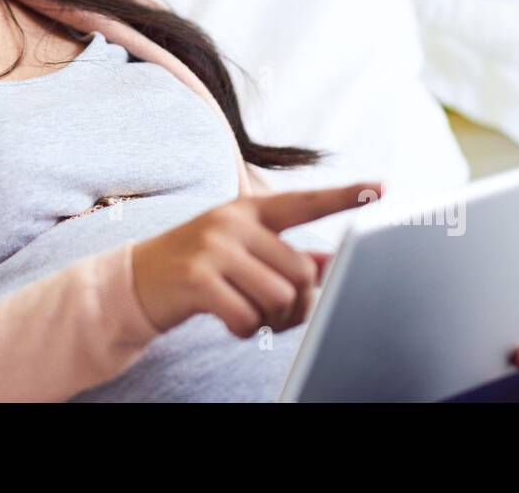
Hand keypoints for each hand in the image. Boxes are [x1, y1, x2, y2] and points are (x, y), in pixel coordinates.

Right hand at [131, 182, 382, 337]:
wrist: (137, 281)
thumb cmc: (200, 266)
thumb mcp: (240, 250)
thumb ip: (283, 254)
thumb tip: (328, 264)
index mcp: (249, 209)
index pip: (305, 202)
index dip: (344, 196)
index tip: (381, 189)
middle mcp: (233, 222)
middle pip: (300, 271)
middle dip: (297, 302)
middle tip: (277, 313)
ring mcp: (213, 248)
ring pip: (279, 296)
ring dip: (271, 319)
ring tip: (252, 315)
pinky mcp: (198, 279)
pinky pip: (248, 316)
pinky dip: (246, 329)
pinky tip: (232, 322)